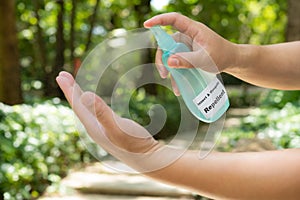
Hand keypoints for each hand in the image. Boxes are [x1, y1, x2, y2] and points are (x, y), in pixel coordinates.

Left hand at [56, 71, 180, 171]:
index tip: (60, 75)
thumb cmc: (135, 144)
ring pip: (87, 111)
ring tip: (75, 88)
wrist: (148, 159)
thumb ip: (102, 113)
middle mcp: (95, 129)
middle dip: (71, 91)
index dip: (69, 89)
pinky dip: (92, 105)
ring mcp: (103, 131)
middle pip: (79, 107)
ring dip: (80, 97)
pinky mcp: (112, 130)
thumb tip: (85, 95)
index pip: (77, 105)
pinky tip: (95, 105)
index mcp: (93, 127)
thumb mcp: (118, 127)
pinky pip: (96, 114)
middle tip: (63, 76)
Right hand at [144, 12, 236, 94]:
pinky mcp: (187, 54)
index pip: (174, 20)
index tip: (147, 24)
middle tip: (163, 73)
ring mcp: (187, 46)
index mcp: (193, 30)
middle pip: (167, 42)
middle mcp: (187, 36)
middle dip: (162, 58)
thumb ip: (187, 60)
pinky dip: (177, 73)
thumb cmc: (221, 56)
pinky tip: (179, 87)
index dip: (159, 20)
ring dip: (170, 69)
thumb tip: (168, 62)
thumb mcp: (204, 59)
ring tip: (173, 85)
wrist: (231, 61)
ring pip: (171, 55)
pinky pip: (177, 62)